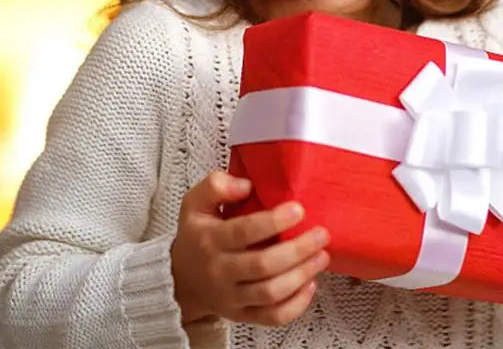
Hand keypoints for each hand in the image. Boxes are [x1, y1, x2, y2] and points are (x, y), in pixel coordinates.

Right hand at [170, 170, 330, 326]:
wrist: (181, 279)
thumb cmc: (196, 234)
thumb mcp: (195, 202)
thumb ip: (216, 185)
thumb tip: (245, 185)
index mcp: (210, 239)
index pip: (243, 232)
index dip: (273, 221)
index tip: (299, 209)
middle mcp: (220, 271)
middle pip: (263, 265)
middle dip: (297, 250)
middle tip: (321, 234)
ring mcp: (231, 297)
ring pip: (270, 293)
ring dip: (301, 275)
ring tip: (322, 256)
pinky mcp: (242, 315)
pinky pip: (272, 318)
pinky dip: (296, 305)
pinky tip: (311, 284)